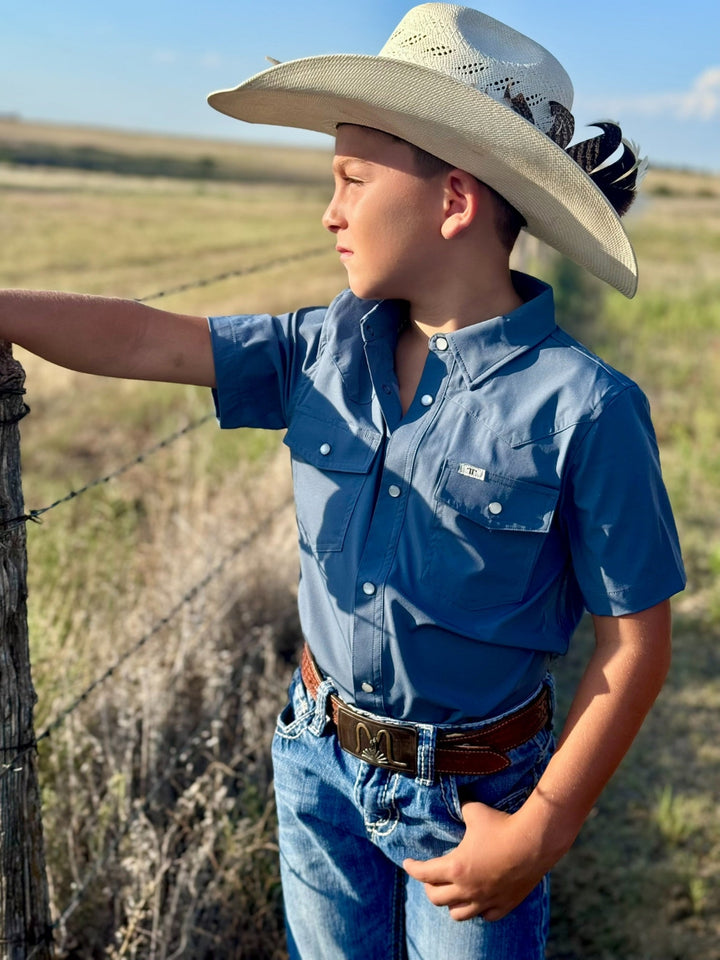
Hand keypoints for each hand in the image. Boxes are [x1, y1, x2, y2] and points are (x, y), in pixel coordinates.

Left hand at [403, 800, 548, 921]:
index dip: (412, 868)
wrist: (534, 841)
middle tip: (429, 877)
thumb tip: (456, 802)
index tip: (407, 863)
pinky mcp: (504, 904)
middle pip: (436, 898)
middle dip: (429, 887)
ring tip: (452, 892)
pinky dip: (478, 910)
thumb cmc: (501, 825)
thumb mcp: (474, 811)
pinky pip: (485, 916)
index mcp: (456, 867)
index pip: (424, 873)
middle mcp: (467, 889)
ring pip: (458, 914)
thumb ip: (461, 809)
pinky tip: (478, 901)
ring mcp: (486, 900)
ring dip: (451, 904)